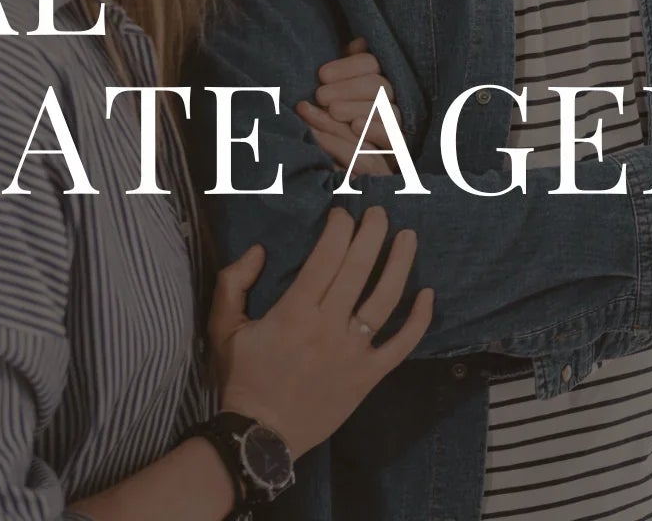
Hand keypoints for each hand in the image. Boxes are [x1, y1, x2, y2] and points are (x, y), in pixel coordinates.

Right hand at [207, 206, 433, 456]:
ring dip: (400, 264)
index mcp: (294, 313)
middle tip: (379, 213)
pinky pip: (402, 344)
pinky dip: (419, 320)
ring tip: (408, 237)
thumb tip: (259, 249)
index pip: (326, 258)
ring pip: (386, 299)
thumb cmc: (241, 380)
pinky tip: (429, 294)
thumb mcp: (222, 329)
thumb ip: (233, 283)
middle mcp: (329, 327)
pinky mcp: (369, 375)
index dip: (338, 230)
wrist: (260, 438)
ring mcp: (353, 352)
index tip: (342, 214)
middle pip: (359, 269)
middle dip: (372, 234)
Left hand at [295, 37, 397, 175]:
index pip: (372, 64)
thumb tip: (357, 42)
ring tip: (332, 110)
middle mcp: (398, 102)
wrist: (363, 175)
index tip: (322, 75)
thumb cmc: (349, 130)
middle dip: (349, 88)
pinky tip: (355, 126)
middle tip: (321, 96)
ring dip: (357, 108)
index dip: (348, 67)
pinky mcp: (402, 153)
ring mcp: (401, 127)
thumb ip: (353, 68)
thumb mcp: (348, 97)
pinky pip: (394, 139)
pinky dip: (376, 130)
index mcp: (383, 84)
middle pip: (380, 86)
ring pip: (386, 110)